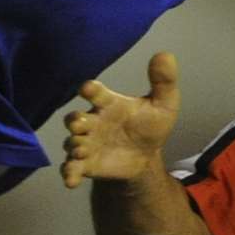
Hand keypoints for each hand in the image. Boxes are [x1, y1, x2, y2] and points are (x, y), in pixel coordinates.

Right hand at [60, 51, 181, 188]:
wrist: (145, 156)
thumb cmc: (149, 125)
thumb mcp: (163, 104)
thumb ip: (164, 81)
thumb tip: (165, 54)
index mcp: (108, 103)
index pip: (95, 93)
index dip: (91, 90)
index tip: (88, 89)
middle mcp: (92, 122)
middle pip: (75, 118)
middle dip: (75, 121)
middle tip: (80, 124)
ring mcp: (87, 143)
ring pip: (72, 143)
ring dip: (74, 146)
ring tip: (81, 151)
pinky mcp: (86, 164)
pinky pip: (72, 168)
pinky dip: (69, 173)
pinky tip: (70, 180)